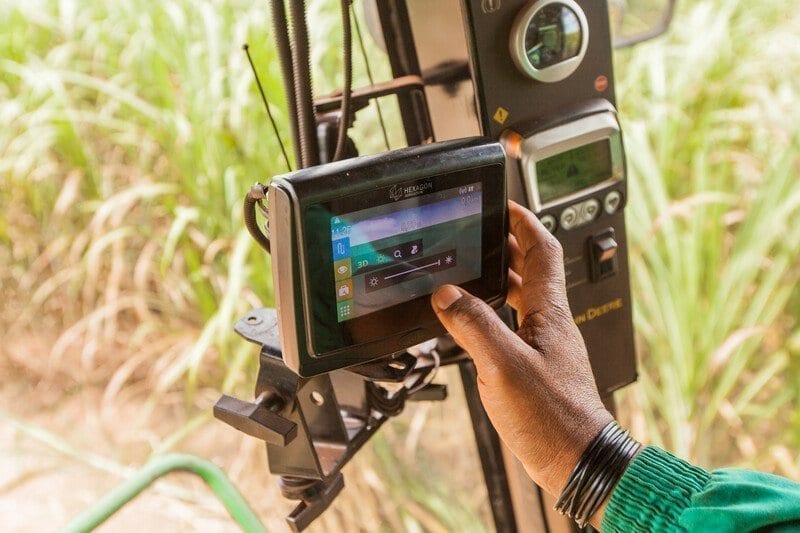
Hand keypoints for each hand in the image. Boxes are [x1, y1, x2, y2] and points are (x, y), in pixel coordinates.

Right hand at [430, 201, 612, 497]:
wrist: (578, 459)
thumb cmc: (553, 417)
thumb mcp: (504, 366)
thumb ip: (474, 326)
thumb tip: (447, 294)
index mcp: (548, 313)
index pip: (541, 250)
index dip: (523, 222)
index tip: (504, 204)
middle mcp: (550, 323)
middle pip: (530, 270)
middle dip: (506, 245)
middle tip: (479, 232)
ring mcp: (546, 345)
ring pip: (522, 297)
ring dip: (499, 278)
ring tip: (471, 269)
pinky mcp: (538, 367)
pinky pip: (515, 326)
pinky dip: (495, 313)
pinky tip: (474, 325)